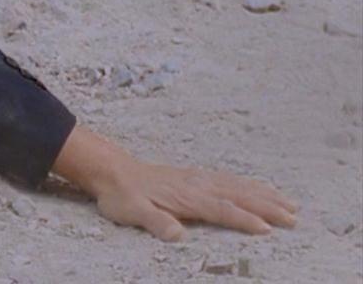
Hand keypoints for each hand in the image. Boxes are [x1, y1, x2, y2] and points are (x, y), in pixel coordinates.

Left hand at [51, 125, 297, 240]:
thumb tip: (177, 235)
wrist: (113, 172)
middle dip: (268, 207)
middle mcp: (198, 186)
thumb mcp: (133, 212)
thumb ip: (156, 222)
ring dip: (266, 195)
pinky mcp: (198, 178)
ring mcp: (200, 179)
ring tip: (291, 204)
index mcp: (187, 196)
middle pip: (239, 196)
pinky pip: (231, 180)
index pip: (222, 209)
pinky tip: (263, 189)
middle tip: (294, 218)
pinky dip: (252, 185)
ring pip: (240, 186)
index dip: (244, 219)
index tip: (266, 228)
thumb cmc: (123, 195)